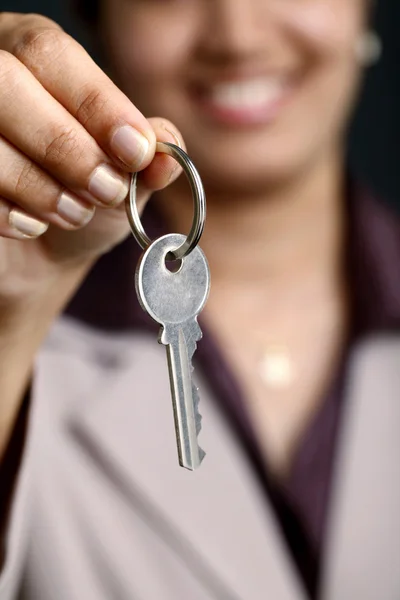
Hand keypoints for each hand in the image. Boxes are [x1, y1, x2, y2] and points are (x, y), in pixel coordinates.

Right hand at [0, 12, 183, 312]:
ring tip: (74, 213)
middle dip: (64, 145)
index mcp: (34, 58)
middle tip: (106, 190)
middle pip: (8, 81)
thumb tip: (167, 151)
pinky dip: (9, 213)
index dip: (96, 103)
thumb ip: (148, 159)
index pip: (52, 54)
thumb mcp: (126, 179)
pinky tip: (33, 226)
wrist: (44, 253)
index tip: (135, 151)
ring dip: (39, 185)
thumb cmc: (85, 200)